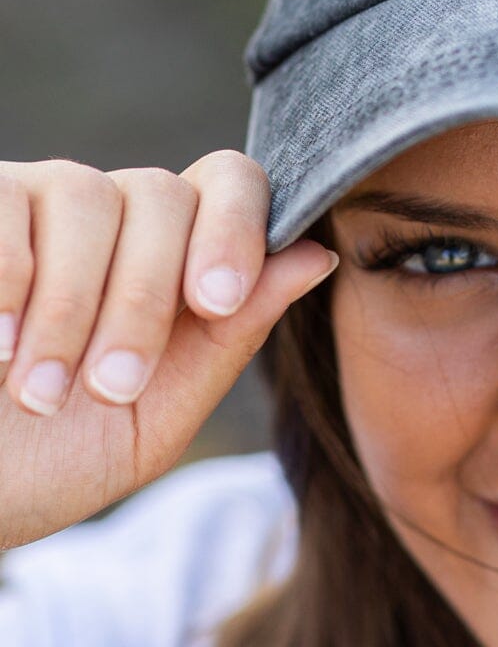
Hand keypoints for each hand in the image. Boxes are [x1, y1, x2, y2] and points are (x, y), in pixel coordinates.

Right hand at [0, 151, 336, 552]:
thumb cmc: (47, 462)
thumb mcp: (153, 419)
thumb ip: (231, 339)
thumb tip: (317, 254)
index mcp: (169, 255)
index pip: (230, 184)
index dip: (236, 228)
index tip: (215, 303)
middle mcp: (106, 212)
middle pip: (165, 194)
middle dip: (146, 299)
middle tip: (110, 388)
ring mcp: (32, 201)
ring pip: (89, 196)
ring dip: (73, 308)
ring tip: (41, 395)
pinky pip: (7, 203)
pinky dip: (9, 280)